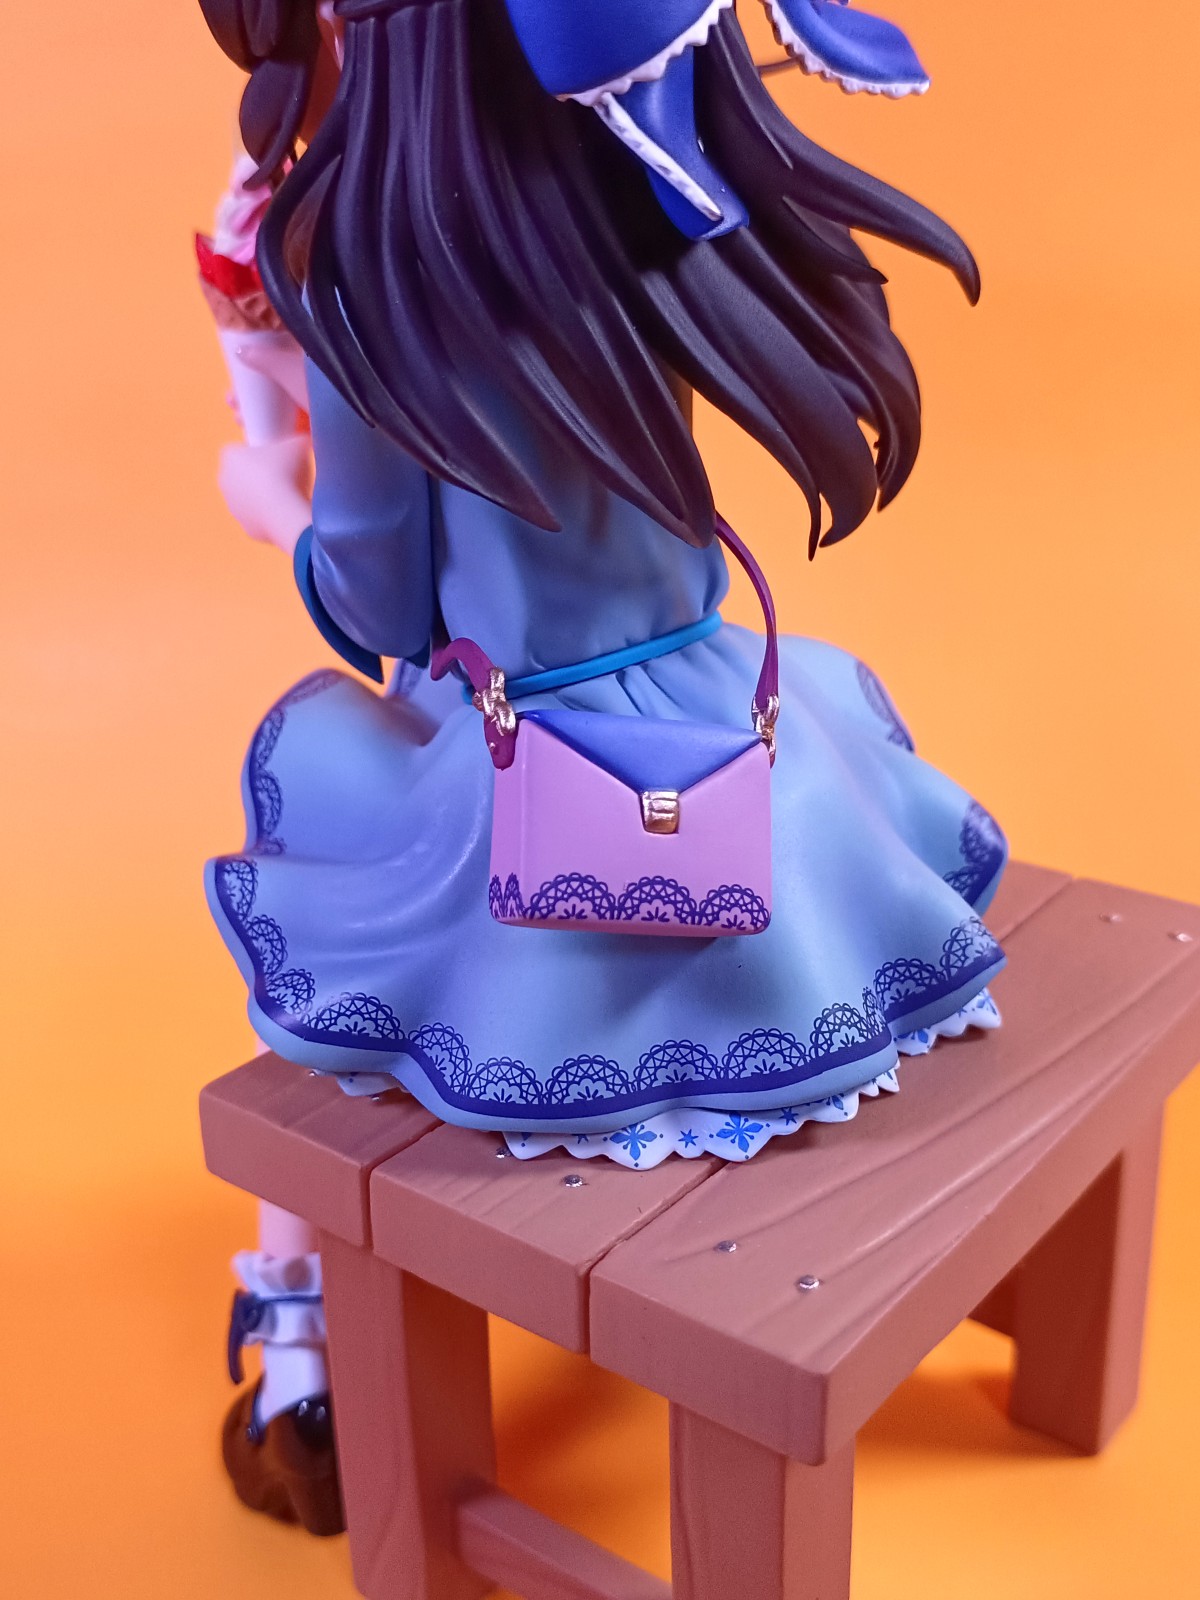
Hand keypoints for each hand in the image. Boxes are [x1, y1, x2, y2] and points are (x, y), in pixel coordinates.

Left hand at [217, 434, 312, 556]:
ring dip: (265, 496)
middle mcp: (224, 481)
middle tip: (284, 475)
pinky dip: (272, 517)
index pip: (240, 448)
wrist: (285, 513)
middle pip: (243, 474)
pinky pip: (260, 519)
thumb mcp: (298, 443)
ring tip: (289, 496)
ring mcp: (233, 507)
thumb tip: (304, 441)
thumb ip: (297, 440)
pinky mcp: (246, 528)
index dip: (258, 451)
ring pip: (250, 498)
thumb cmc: (286, 471)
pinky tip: (288, 514)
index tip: (276, 455)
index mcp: (229, 455)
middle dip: (260, 474)